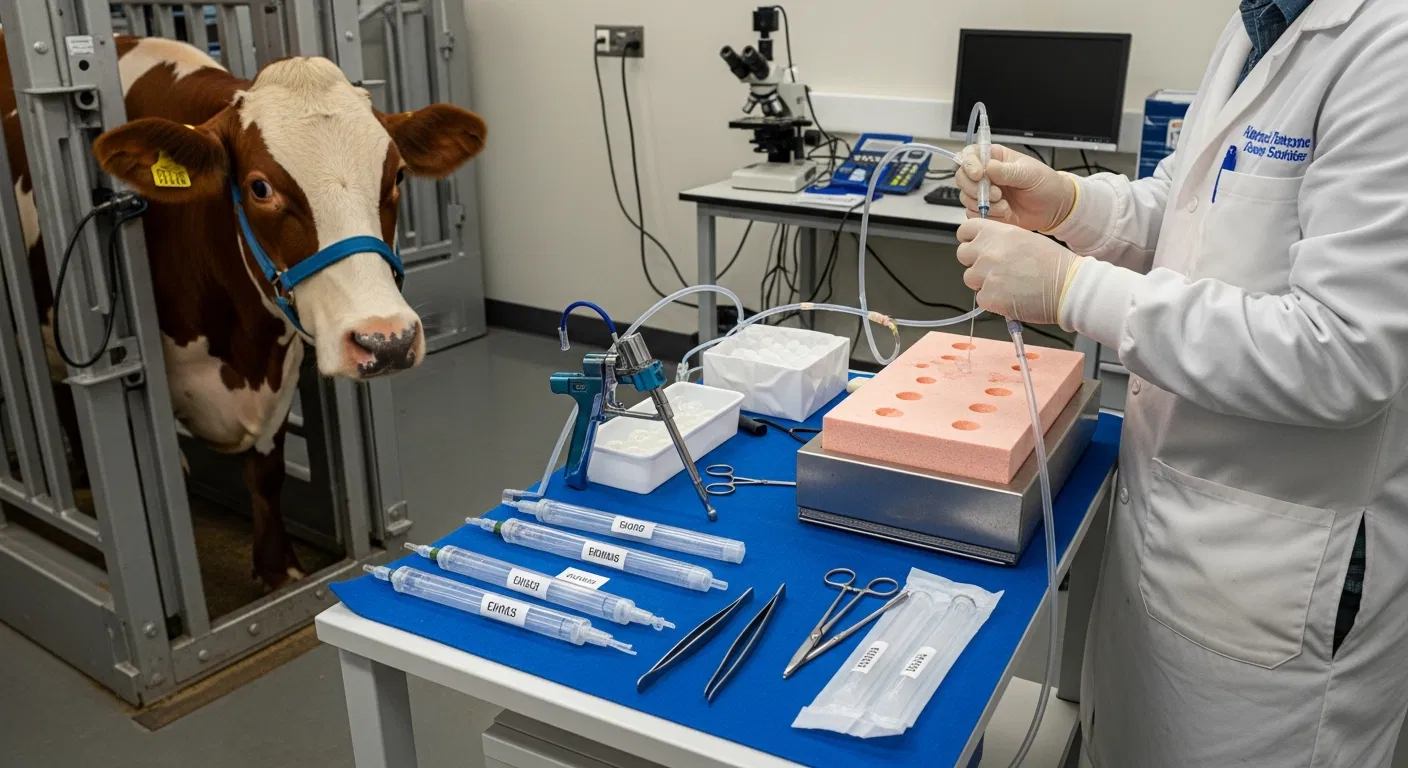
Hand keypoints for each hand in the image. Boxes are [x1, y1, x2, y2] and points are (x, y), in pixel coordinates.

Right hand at [955, 144, 1076, 231]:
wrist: (1054, 208)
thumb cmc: (1045, 184)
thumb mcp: (1030, 173)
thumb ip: (1008, 171)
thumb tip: (989, 167)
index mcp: (995, 158)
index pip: (970, 155)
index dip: (968, 164)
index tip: (978, 174)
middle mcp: (985, 175)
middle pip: (962, 177)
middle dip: (975, 188)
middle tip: (996, 194)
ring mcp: (984, 193)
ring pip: (966, 197)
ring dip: (984, 204)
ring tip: (1004, 205)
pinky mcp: (986, 210)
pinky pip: (973, 214)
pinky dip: (987, 215)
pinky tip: (1004, 213)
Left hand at [956, 218, 1082, 324]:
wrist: (1069, 287)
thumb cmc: (1054, 265)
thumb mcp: (1025, 238)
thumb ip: (999, 241)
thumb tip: (983, 246)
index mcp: (998, 232)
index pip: (965, 230)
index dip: (969, 239)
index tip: (974, 245)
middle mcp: (989, 251)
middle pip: (963, 255)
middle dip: (975, 262)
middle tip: (993, 269)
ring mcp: (987, 275)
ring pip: (970, 278)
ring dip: (983, 282)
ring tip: (1007, 283)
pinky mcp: (990, 297)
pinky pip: (981, 298)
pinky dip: (993, 300)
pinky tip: (1011, 296)